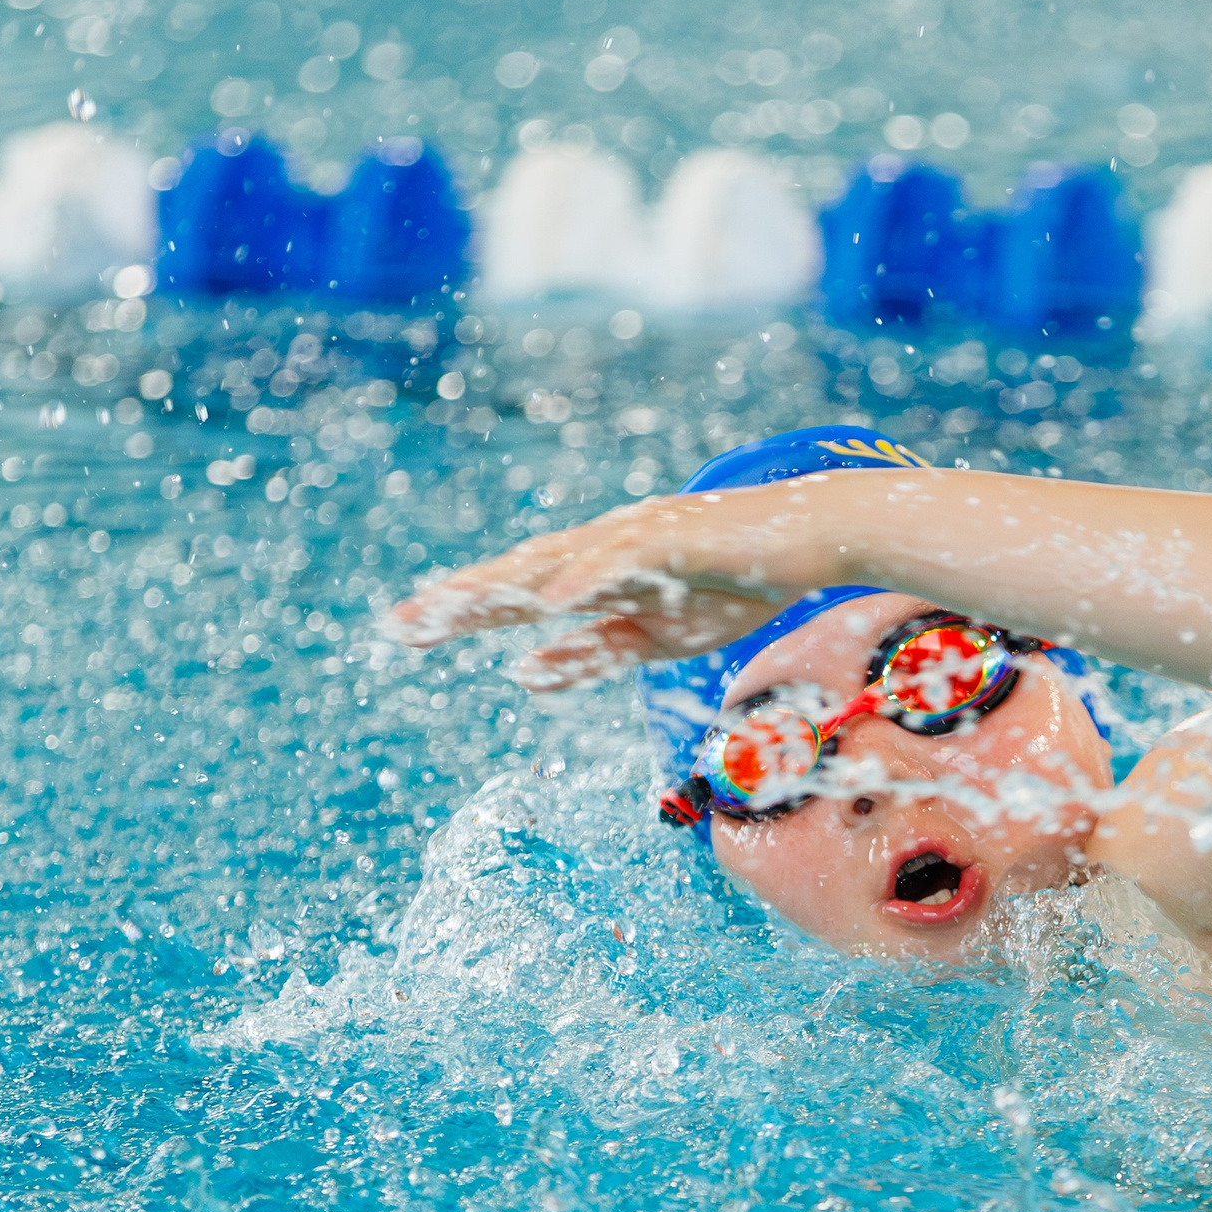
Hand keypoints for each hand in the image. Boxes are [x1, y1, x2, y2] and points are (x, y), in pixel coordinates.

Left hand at [382, 480, 848, 687]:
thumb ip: (591, 653)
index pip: (518, 595)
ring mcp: (636, 537)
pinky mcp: (675, 537)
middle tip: (400, 624)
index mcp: (597, 573)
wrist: (811, 539)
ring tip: (454, 607)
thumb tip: (521, 674)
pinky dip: (584, 579)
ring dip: (505, 585)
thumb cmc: (736, 585)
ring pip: (558, 562)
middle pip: (521, 574)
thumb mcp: (654, 636)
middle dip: (462, 600)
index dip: (463, 612)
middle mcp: (603, 546)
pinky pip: (622, 562)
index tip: (407, 630)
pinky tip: (548, 601)